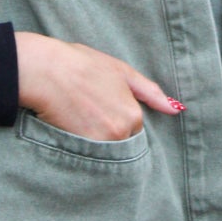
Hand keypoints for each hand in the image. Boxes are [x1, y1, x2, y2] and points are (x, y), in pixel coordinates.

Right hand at [15, 32, 182, 140]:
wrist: (44, 69)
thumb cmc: (80, 64)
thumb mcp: (120, 71)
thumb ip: (150, 92)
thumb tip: (176, 110)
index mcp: (133, 114)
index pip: (132, 130)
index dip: (116, 117)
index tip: (100, 106)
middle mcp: (121, 132)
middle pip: (119, 142)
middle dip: (108, 131)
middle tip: (88, 112)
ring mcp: (100, 143)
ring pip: (104, 150)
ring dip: (94, 141)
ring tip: (77, 117)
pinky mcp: (79, 150)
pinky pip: (87, 156)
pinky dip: (80, 146)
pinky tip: (68, 126)